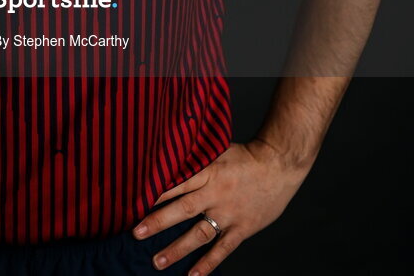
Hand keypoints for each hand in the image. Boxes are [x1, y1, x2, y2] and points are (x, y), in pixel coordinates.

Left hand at [131, 140, 308, 272]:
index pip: (175, 183)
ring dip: (177, 249)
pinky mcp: (242, 228)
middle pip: (182, 209)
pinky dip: (207, 264)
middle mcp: (215, 193)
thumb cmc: (245, 155)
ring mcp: (229, 213)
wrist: (279, 165)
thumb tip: (169, 158)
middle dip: (157, 222)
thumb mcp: (217, 149)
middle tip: (136, 233)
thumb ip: (195, 158)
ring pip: (199, 234)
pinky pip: (222, 249)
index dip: (154, 193)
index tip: (133, 202)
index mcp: (207, 171)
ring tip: (157, 261)